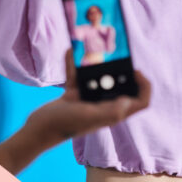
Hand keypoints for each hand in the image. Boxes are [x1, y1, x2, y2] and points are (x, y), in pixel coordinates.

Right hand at [25, 49, 151, 146]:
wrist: (37, 130)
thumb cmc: (63, 124)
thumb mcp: (89, 116)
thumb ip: (110, 111)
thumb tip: (129, 100)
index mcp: (113, 113)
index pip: (140, 102)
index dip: (144, 87)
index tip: (135, 71)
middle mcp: (104, 106)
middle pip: (121, 86)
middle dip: (118, 71)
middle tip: (112, 59)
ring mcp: (89, 100)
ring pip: (99, 78)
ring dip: (95, 66)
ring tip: (91, 51)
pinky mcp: (75, 94)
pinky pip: (78, 75)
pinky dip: (73, 64)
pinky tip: (70, 52)